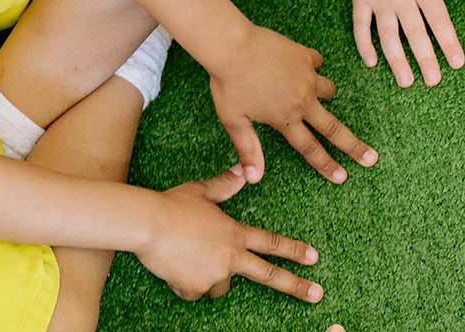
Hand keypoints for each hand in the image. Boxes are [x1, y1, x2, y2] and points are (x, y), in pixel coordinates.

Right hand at [137, 168, 323, 301]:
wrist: (147, 225)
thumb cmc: (172, 205)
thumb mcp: (201, 191)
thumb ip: (224, 186)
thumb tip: (242, 170)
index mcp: (235, 233)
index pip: (271, 242)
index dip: (294, 250)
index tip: (314, 258)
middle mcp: (230, 256)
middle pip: (268, 275)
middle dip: (296, 286)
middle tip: (317, 294)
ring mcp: (214, 274)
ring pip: (220, 284)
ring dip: (210, 276)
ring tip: (187, 256)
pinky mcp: (195, 287)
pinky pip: (193, 291)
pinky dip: (185, 283)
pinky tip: (172, 265)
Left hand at [210, 24, 375, 182]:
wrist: (233, 45)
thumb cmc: (228, 84)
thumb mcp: (234, 121)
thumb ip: (248, 149)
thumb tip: (253, 179)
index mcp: (285, 118)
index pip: (310, 148)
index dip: (327, 165)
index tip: (343, 177)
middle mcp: (302, 100)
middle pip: (333, 128)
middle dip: (354, 146)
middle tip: (372, 158)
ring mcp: (307, 77)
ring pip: (329, 90)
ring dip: (325, 95)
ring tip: (314, 94)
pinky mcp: (306, 56)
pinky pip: (316, 63)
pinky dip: (311, 66)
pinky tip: (300, 65)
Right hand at [341, 0, 464, 86]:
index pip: (439, 21)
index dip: (449, 43)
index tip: (457, 63)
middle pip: (415, 34)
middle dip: (425, 59)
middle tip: (433, 81)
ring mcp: (379, 0)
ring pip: (388, 36)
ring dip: (397, 60)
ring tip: (406, 81)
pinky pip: (361, 26)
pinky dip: (364, 45)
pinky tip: (371, 62)